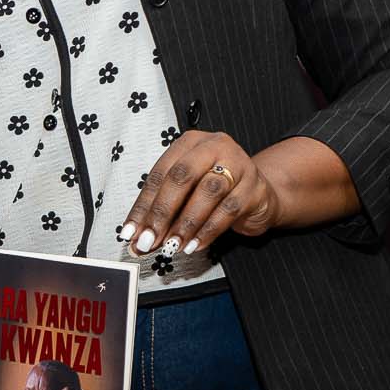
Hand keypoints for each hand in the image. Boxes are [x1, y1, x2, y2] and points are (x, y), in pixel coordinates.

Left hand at [120, 131, 280, 260]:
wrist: (259, 195)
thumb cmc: (217, 190)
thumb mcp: (188, 192)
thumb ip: (164, 210)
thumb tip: (138, 238)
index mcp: (190, 143)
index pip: (161, 173)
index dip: (144, 204)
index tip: (131, 231)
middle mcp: (214, 147)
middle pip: (182, 176)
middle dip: (162, 212)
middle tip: (149, 239)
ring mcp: (238, 164)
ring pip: (207, 192)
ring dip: (185, 223)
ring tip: (172, 245)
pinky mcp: (254, 187)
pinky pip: (228, 209)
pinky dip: (208, 230)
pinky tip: (194, 245)